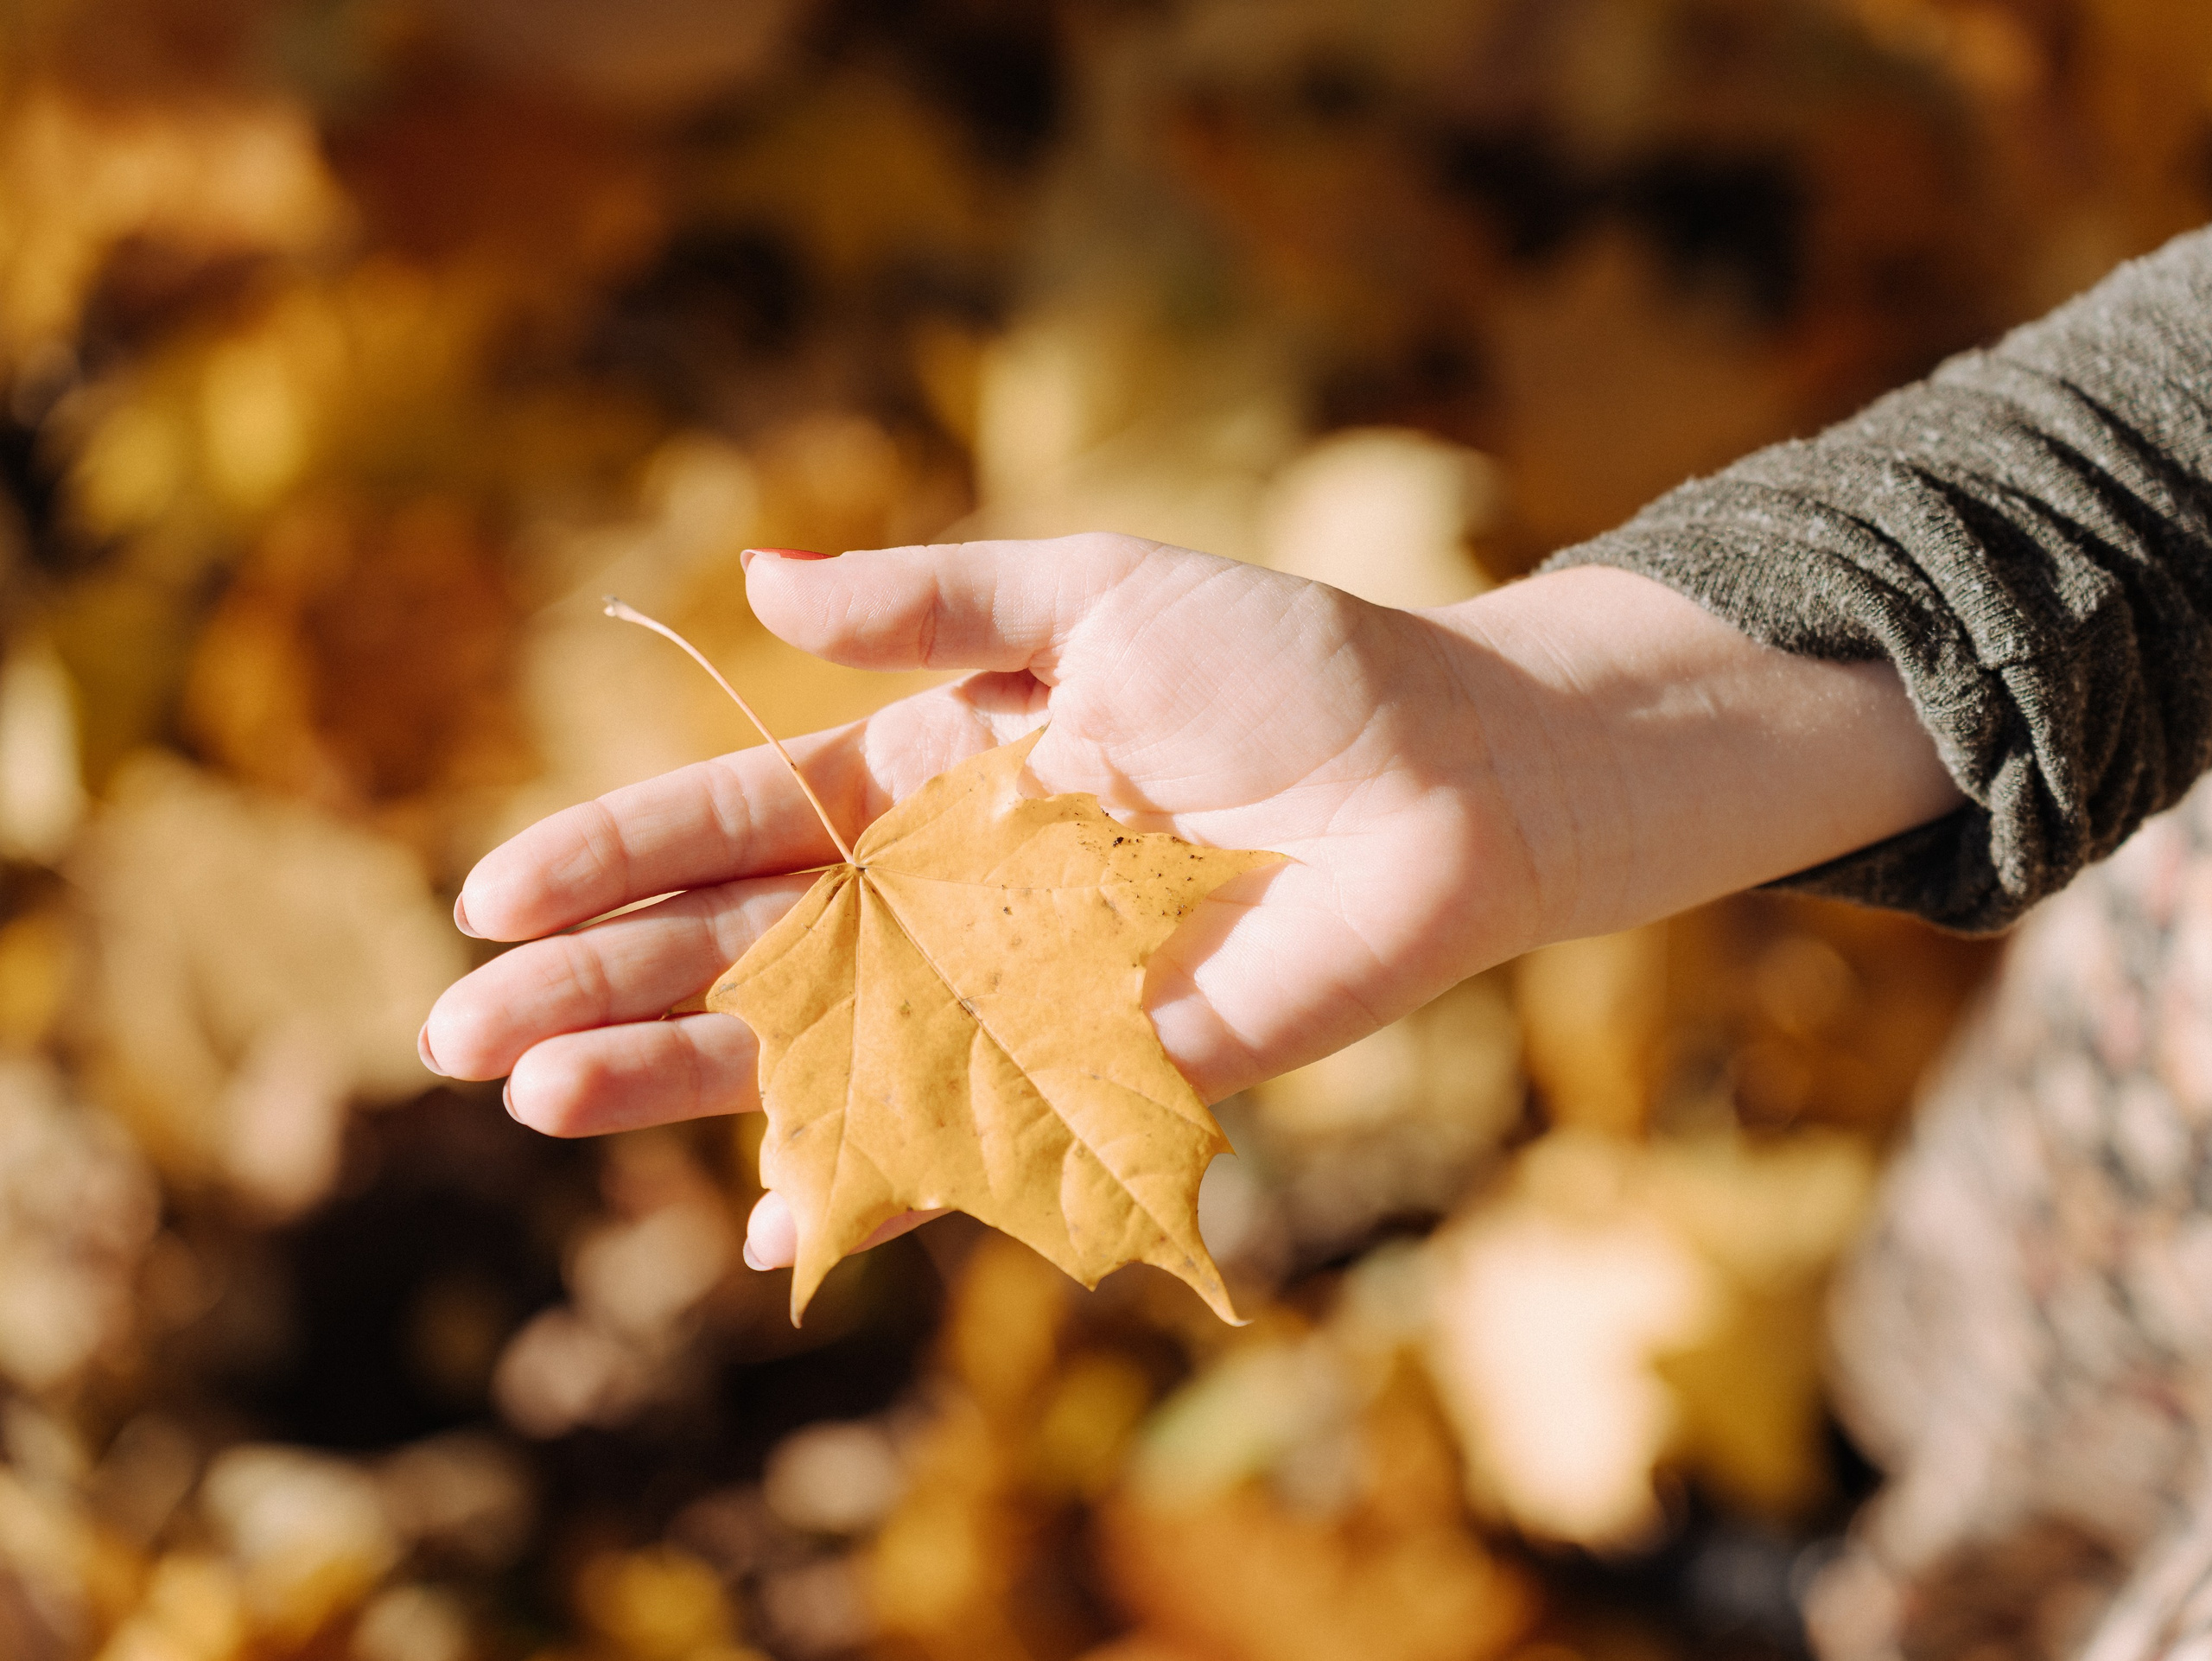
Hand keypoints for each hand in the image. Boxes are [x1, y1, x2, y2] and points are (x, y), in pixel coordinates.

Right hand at [420, 534, 1542, 1267]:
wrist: (1445, 771)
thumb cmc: (1282, 663)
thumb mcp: (1095, 596)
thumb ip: (933, 598)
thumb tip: (755, 577)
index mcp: (930, 779)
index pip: (743, 823)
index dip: (619, 854)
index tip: (494, 893)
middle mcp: (947, 897)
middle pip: (747, 948)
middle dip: (605, 985)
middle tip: (464, 1034)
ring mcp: (1009, 993)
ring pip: (818, 1045)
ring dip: (682, 1075)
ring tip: (543, 1102)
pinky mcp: (1095, 1071)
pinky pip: (962, 1131)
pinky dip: (872, 1176)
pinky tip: (770, 1213)